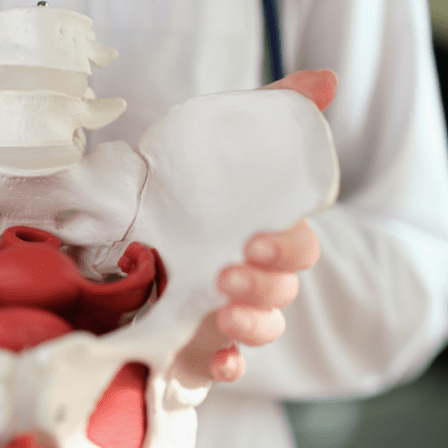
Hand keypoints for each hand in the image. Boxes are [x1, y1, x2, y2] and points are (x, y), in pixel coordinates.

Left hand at [190, 69, 335, 382]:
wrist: (120, 215)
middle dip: (263, 287)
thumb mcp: (218, 136)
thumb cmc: (182, 181)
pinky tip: (218, 361)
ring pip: (262, 331)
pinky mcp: (196, 339)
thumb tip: (326, 80)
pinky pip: (223, 364)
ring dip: (251, 327)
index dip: (288, 247)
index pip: (300, 248)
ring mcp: (227, 310)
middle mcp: (253, 276)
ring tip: (221, 314)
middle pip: (283, 293)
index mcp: (265, 233)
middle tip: (227, 275)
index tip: (255, 240)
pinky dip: (227, 366)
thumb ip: (275, 109)